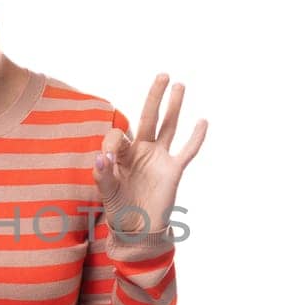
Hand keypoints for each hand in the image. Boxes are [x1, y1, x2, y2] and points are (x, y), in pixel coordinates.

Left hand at [93, 73, 206, 234]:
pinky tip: (202, 121)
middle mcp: (142, 151)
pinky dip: (195, 137)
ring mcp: (159, 158)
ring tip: (179, 85)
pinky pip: (187, 151)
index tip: (108, 160)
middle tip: (162, 75)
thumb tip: (101, 157)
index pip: (118, 136)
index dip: (112, 143)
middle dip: (154, 97)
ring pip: (168, 127)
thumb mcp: (106, 192)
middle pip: (149, 118)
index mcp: (122, 154)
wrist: (138, 229)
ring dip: (174, 107)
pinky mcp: (173, 170)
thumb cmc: (119, 209)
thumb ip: (102, 175)